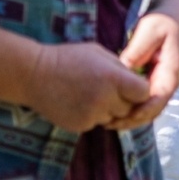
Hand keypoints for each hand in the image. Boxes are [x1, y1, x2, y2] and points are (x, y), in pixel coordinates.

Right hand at [25, 42, 150, 133]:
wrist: (34, 75)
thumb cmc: (68, 59)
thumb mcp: (99, 53)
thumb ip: (120, 67)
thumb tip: (136, 80)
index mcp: (113, 78)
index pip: (144, 93)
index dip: (140, 90)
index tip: (131, 85)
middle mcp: (105, 99)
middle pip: (129, 108)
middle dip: (123, 100)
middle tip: (106, 88)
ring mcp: (92, 115)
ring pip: (113, 118)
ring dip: (107, 109)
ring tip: (89, 93)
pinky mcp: (80, 126)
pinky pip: (96, 124)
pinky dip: (91, 116)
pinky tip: (78, 102)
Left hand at [111, 12, 178, 129]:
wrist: (170, 21)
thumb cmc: (160, 24)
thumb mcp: (148, 32)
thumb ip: (137, 51)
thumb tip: (123, 69)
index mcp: (171, 71)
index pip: (161, 97)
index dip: (145, 109)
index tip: (127, 115)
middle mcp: (168, 83)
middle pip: (154, 110)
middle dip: (134, 120)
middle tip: (111, 124)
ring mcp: (161, 86)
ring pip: (149, 111)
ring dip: (131, 120)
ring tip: (109, 123)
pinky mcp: (152, 86)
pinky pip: (143, 105)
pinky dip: (130, 112)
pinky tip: (113, 113)